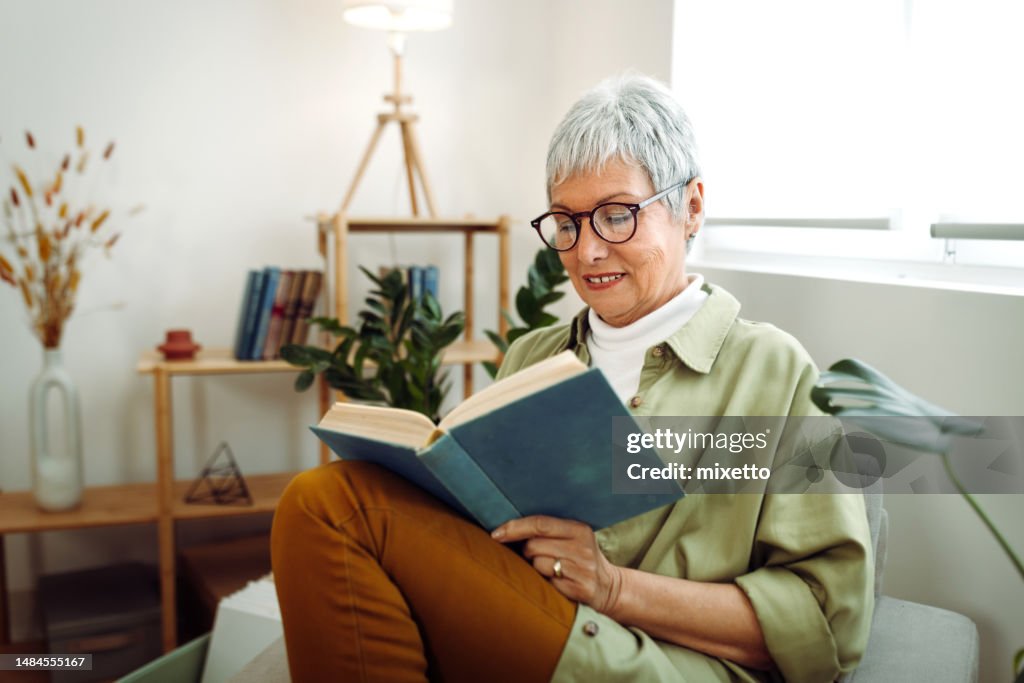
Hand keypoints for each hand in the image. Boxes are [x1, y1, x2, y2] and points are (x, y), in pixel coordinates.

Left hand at [492, 516, 623, 614]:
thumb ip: (548, 531)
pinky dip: (547, 584)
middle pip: (534, 545)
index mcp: (579, 529)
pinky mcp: (580, 589)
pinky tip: (557, 583)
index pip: (540, 524)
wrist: (610, 588)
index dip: (514, 528)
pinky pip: (547, 584)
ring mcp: (583, 570)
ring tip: (552, 570)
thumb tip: (505, 529)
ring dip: (536, 569)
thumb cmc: (580, 559)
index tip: (495, 534)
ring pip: (538, 565)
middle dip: (527, 552)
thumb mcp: (573, 538)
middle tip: (537, 556)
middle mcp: (583, 548)